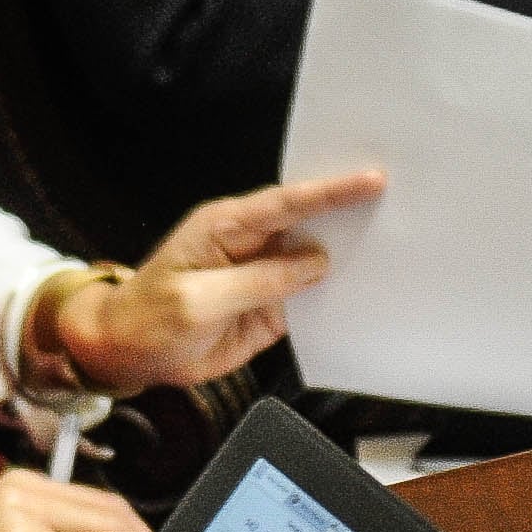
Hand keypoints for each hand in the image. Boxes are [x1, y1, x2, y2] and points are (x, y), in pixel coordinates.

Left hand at [55, 169, 385, 394]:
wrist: (130, 353)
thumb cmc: (150, 319)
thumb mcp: (200, 302)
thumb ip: (259, 281)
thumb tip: (314, 263)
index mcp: (226, 227)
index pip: (286, 203)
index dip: (329, 191)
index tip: (371, 179)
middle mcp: (251, 243)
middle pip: (309, 220)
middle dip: (351, 209)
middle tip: (402, 196)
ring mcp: (264, 274)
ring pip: (317, 257)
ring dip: (351, 251)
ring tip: (400, 239)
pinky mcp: (272, 305)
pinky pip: (312, 295)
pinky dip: (338, 291)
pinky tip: (369, 287)